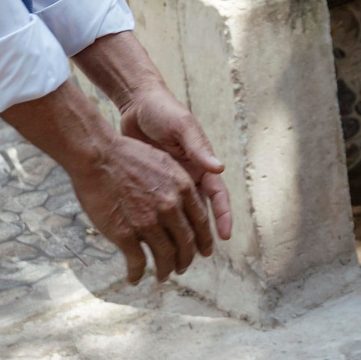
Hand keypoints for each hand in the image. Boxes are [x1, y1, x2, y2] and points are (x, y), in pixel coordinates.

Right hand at [68, 133, 215, 284]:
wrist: (99, 156)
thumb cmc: (127, 156)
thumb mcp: (165, 163)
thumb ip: (178, 185)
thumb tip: (183, 201)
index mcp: (183, 188)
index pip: (201, 221)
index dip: (204, 240)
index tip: (205, 251)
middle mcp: (171, 207)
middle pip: (186, 243)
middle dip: (186, 259)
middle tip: (182, 268)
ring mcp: (149, 222)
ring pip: (166, 256)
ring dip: (166, 270)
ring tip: (163, 276)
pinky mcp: (125, 234)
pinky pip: (137, 261)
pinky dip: (137, 273)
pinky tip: (135, 277)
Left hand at [119, 84, 232, 243]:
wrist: (137, 103)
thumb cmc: (163, 111)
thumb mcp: (182, 126)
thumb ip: (198, 148)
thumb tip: (219, 168)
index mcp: (201, 163)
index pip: (217, 195)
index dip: (222, 216)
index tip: (224, 236)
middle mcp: (189, 175)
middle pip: (200, 210)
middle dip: (203, 233)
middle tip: (201, 256)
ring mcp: (170, 180)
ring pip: (180, 213)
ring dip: (181, 232)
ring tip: (178, 254)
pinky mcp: (151, 181)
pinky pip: (158, 207)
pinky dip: (158, 222)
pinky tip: (153, 238)